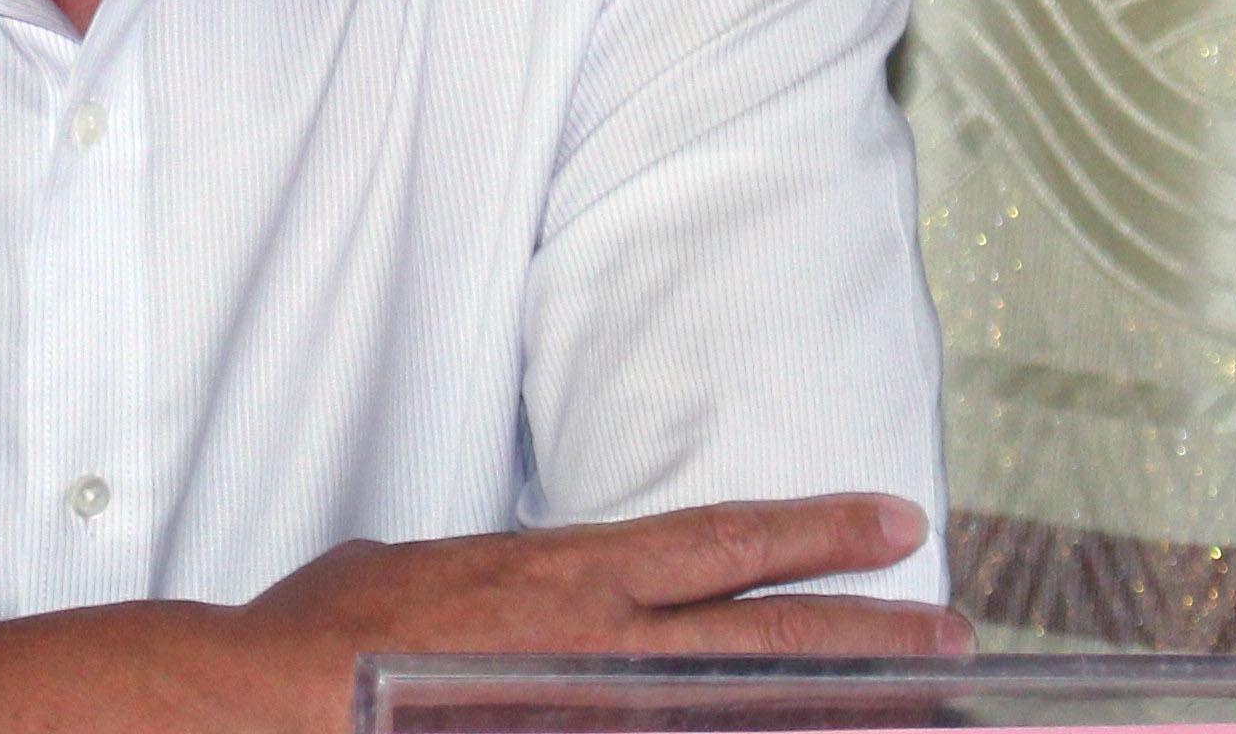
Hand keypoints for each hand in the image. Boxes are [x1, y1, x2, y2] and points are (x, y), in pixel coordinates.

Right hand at [246, 493, 970, 659]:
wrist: (278, 704)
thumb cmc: (322, 637)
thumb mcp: (405, 574)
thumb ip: (473, 587)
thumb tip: (481, 600)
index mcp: (566, 574)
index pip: (719, 543)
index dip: (811, 532)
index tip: (889, 524)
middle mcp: (604, 641)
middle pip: (770, 630)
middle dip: (873, 630)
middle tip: (956, 631)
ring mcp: (595, 711)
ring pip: (753, 706)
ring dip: (842, 707)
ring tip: (927, 705)